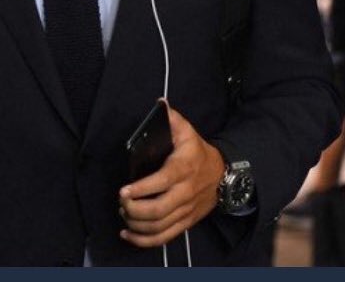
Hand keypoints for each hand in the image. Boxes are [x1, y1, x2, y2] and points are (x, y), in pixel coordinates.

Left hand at [118, 103, 224, 247]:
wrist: (223, 175)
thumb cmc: (197, 152)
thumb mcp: (186, 130)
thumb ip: (171, 117)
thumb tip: (160, 104)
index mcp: (183, 168)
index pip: (162, 181)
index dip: (141, 189)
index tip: (124, 190)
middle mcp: (185, 192)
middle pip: (158, 210)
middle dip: (135, 209)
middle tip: (122, 201)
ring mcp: (185, 210)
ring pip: (160, 227)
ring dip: (137, 224)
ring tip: (124, 213)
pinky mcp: (185, 222)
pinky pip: (165, 238)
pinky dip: (144, 241)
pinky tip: (128, 234)